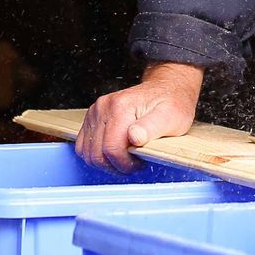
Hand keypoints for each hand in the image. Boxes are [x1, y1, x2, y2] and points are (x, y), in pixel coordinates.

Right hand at [75, 62, 201, 172]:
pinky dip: (95, 154)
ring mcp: (96, 110)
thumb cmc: (171, 104)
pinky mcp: (92, 116)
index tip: (139, 163)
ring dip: (105, 162)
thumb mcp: (170, 117)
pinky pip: (83, 144)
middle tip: (134, 163)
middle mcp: (104, 106)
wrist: (166, 89)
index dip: (125, 164)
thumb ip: (151, 127)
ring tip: (125, 157)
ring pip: (87, 151)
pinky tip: (114, 152)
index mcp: (121, 107)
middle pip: (96, 153)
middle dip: (115, 165)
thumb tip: (134, 137)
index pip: (112, 149)